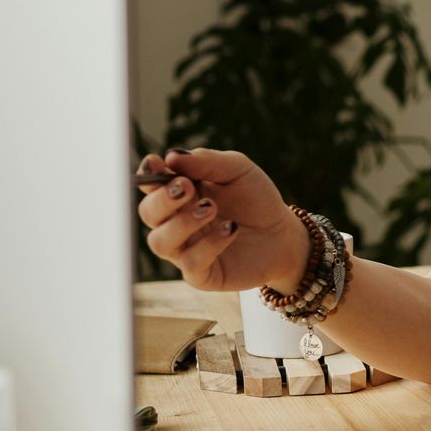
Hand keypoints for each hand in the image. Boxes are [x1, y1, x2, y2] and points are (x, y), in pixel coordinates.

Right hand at [134, 148, 307, 291]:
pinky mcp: (202, 274)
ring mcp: (185, 250)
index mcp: (179, 194)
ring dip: (182, 223)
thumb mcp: (237, 170)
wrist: (283, 233)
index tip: (157, 164)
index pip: (150, 184)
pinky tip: (231, 228)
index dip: (147, 174)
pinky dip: (209, 244)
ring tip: (212, 208)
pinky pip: (190, 263)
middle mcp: (175, 223)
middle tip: (188, 187)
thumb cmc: (256, 199)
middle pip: (147, 213)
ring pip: (160, 242)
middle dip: (162, 199)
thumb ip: (206, 161)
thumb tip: (171, 156)